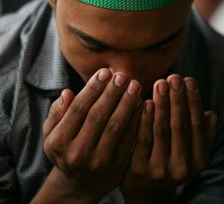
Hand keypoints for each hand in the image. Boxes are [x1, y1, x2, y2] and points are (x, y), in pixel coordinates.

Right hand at [43, 68, 142, 202]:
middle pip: (98, 115)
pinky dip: (136, 119)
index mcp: (59, 141)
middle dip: (112, 93)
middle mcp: (78, 153)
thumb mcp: (52, 133)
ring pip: (115, 126)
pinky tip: (140, 103)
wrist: (80, 184)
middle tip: (122, 75)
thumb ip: (57, 113)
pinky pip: (129, 138)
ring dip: (127, 103)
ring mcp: (98, 162)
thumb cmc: (66, 149)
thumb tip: (67, 93)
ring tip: (134, 85)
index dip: (93, 88)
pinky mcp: (117, 167)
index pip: (79, 109)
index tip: (104, 72)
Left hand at [121, 75, 216, 203]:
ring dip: (162, 104)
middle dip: (177, 99)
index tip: (188, 80)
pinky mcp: (138, 169)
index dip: (193, 101)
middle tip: (174, 77)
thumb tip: (211, 114)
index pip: (197, 125)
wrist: (148, 192)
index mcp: (198, 160)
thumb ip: (202, 135)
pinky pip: (141, 139)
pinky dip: (143, 118)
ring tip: (160, 83)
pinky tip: (144, 101)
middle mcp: (182, 167)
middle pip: (180, 126)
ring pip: (161, 130)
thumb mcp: (191, 152)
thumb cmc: (172, 161)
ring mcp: (160, 170)